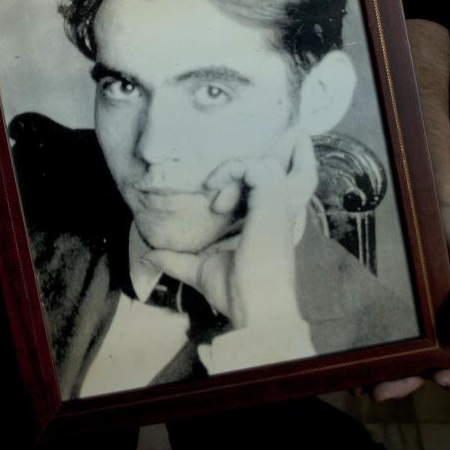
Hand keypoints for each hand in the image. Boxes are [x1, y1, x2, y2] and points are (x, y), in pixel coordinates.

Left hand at [144, 133, 318, 330]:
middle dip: (294, 152)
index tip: (213, 199)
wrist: (254, 306)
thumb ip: (177, 260)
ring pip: (268, 164)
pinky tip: (216, 200)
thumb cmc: (236, 292)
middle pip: (301, 172)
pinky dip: (232, 173)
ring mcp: (279, 204)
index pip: (278, 189)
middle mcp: (280, 212)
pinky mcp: (273, 199)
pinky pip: (255, 167)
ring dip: (234, 169)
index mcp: (270, 224)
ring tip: (212, 191)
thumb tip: (148, 258)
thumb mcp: (200, 270)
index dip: (251, 179)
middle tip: (277, 144)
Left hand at [367, 206, 449, 400]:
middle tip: (379, 392)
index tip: (438, 378)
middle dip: (404, 384)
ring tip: (359, 386)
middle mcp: (436, 323)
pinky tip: (349, 360)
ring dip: (381, 376)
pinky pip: (378, 334)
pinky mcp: (385, 303)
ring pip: (399, 358)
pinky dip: (368, 353)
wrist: (420, 201)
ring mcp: (411, 316)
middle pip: (424, 367)